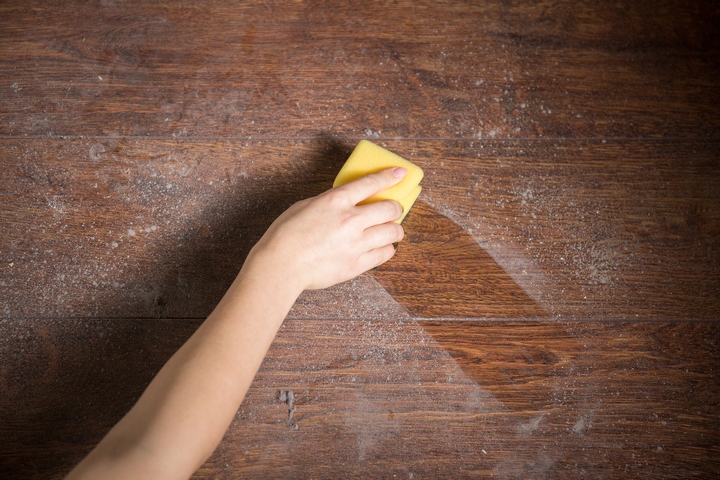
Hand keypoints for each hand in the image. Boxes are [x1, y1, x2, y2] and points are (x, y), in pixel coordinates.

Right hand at [243, 167, 406, 291]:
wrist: (281, 266)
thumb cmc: (285, 235)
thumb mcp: (305, 206)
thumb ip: (330, 203)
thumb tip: (346, 203)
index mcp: (336, 201)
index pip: (372, 183)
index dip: (390, 176)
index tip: (400, 173)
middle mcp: (351, 220)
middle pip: (390, 209)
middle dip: (395, 208)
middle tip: (393, 211)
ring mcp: (356, 243)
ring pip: (393, 232)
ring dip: (395, 230)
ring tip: (390, 231)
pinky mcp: (357, 264)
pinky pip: (385, 254)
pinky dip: (386, 249)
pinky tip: (381, 247)